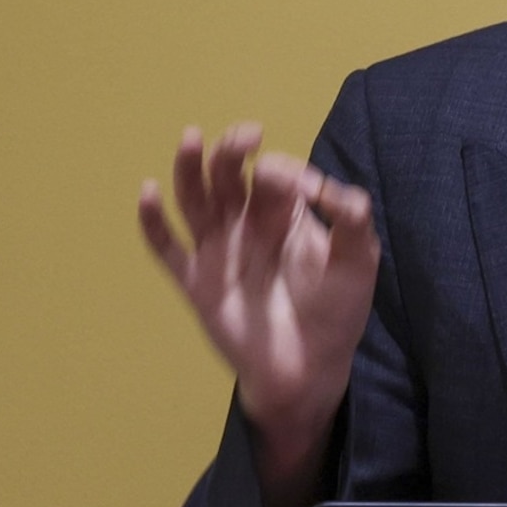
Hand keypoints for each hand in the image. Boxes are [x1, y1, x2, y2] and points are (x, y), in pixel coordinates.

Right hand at [139, 123, 379, 506]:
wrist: (309, 370)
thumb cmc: (335, 312)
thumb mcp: (357, 263)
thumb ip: (353, 222)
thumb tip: (331, 188)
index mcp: (282, 213)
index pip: (273, 173)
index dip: (283, 169)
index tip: (305, 187)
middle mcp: (245, 224)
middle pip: (228, 174)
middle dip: (233, 150)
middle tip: (247, 136)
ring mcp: (217, 251)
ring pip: (194, 198)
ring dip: (189, 168)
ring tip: (192, 138)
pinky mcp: (196, 282)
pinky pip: (166, 249)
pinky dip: (153, 222)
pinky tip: (149, 193)